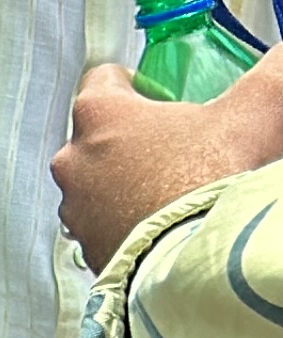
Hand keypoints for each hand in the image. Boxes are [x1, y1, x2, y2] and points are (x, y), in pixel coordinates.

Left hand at [55, 60, 282, 266]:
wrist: (199, 262)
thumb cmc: (214, 177)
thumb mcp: (255, 113)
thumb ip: (272, 75)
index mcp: (99, 114)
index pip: (103, 80)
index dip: (135, 84)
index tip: (161, 95)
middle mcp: (73, 160)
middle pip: (99, 136)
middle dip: (136, 140)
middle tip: (182, 148)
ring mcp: (75, 209)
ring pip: (99, 185)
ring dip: (129, 185)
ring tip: (177, 191)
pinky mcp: (87, 250)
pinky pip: (106, 228)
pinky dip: (130, 224)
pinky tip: (168, 226)